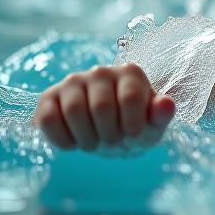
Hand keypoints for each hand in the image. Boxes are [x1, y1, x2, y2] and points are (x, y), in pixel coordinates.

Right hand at [32, 64, 175, 150]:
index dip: (132, 126)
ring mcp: (73, 81)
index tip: (133, 135)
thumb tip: (166, 104)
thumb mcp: (153, 125)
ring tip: (95, 143)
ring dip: (86, 138)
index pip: (130, 98)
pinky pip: (48, 118)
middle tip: (113, 142)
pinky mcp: (50, 97)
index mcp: (130, 73)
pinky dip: (61, 139)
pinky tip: (73, 143)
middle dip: (109, 135)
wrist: (108, 134)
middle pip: (101, 107)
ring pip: (73, 111)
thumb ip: (161, 114)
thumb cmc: (134, 126)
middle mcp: (101, 71)